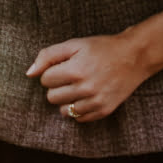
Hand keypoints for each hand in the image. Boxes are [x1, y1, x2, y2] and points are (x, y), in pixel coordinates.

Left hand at [26, 34, 147, 122]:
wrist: (134, 57)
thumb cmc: (102, 48)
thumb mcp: (75, 44)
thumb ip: (48, 56)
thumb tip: (29, 74)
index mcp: (76, 69)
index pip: (45, 80)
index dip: (52, 71)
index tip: (64, 66)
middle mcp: (85, 88)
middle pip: (51, 97)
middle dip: (57, 86)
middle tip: (70, 76)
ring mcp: (95, 102)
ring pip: (63, 111)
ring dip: (67, 99)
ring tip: (78, 86)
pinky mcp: (104, 111)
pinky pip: (79, 119)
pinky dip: (79, 109)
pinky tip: (87, 95)